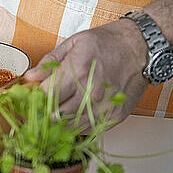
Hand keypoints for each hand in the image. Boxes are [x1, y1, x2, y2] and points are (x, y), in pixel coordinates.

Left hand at [24, 19, 149, 127]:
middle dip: (44, 112)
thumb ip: (50, 62)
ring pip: (70, 126)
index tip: (31, 97)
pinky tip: (75, 114)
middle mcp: (90, 92)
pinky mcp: (114, 116)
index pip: (45, 96)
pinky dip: (77, 125)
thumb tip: (31, 77)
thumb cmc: (108, 43)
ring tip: (57, 111)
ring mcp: (104, 107)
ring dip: (59, 122)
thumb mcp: (74, 43)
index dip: (34, 98)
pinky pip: (87, 130)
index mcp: (76, 71)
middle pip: (55, 115)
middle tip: (40, 107)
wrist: (141, 47)